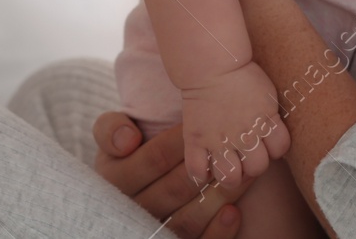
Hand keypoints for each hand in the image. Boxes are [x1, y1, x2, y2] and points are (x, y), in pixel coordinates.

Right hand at [92, 112, 251, 237]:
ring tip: (245, 175)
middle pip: (175, 190)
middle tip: (238, 148)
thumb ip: (111, 130)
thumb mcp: (110, 136)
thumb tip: (128, 138)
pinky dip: (217, 231)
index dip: (182, 142)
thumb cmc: (129, 152)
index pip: (153, 159)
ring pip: (188, 220)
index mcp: (115, 179)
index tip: (207, 126)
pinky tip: (234, 213)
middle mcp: (131, 211)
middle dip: (209, 168)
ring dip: (220, 198)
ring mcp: (153, 231)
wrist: (134, 186)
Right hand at [182, 61, 290, 187]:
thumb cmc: (240, 74)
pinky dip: (200, 173)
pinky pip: (197, 170)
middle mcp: (244, 134)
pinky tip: (204, 165)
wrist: (211, 64)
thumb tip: (273, 134)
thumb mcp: (266, 93)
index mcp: (265, 119)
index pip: (280, 149)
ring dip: (229, 175)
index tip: (266, 143)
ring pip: (230, 177)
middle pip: (257, 167)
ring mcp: (219, 139)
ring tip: (227, 166)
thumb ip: (271, 116)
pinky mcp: (196, 140)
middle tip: (245, 156)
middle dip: (253, 165)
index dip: (274, 149)